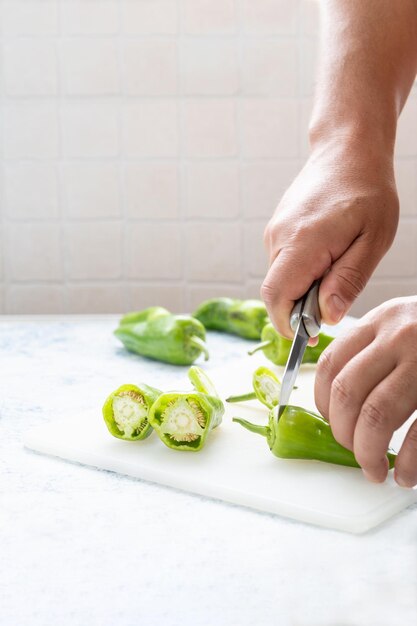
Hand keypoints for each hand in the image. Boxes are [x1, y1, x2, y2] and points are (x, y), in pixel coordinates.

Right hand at [261, 142, 398, 338]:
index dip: (289, 324)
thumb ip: (348, 280)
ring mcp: (274, 233)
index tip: (311, 334)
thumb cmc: (368, 191)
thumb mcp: (373, 240)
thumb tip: (325, 317)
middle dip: (300, 308)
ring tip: (337, 265)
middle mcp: (279, 238)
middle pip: (276, 293)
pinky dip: (301, 273)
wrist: (347, 150)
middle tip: (336, 295)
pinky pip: (283, 264)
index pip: (277, 298)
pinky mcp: (277, 230)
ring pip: (280, 280)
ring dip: (304, 288)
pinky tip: (327, 254)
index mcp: (302, 243)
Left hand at [315, 297, 416, 486]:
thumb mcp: (403, 323)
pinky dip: (409, 462)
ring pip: (377, 415)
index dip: (323, 402)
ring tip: (374, 468)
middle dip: (343, 433)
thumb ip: (372, 346)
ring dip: (368, 452)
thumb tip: (338, 398)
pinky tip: (406, 474)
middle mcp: (400, 337)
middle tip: (352, 450)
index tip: (331, 422)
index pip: (330, 364)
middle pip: (348, 393)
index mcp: (381, 321)